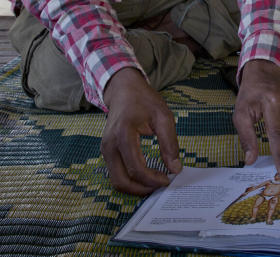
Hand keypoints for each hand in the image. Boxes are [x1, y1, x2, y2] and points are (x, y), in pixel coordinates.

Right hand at [101, 67, 182, 193]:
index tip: (168, 179)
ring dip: (135, 187)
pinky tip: (145, 176)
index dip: (153, 180)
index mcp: (123, 134)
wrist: (124, 90)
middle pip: (121, 181)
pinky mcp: (106, 152)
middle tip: (161, 185)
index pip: (136, 168)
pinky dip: (130, 180)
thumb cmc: (144, 100)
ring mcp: (105, 149)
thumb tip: (175, 169)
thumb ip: (169, 143)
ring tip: (155, 182)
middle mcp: (109, 145)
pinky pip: (115, 173)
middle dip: (142, 189)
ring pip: (116, 181)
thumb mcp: (163, 116)